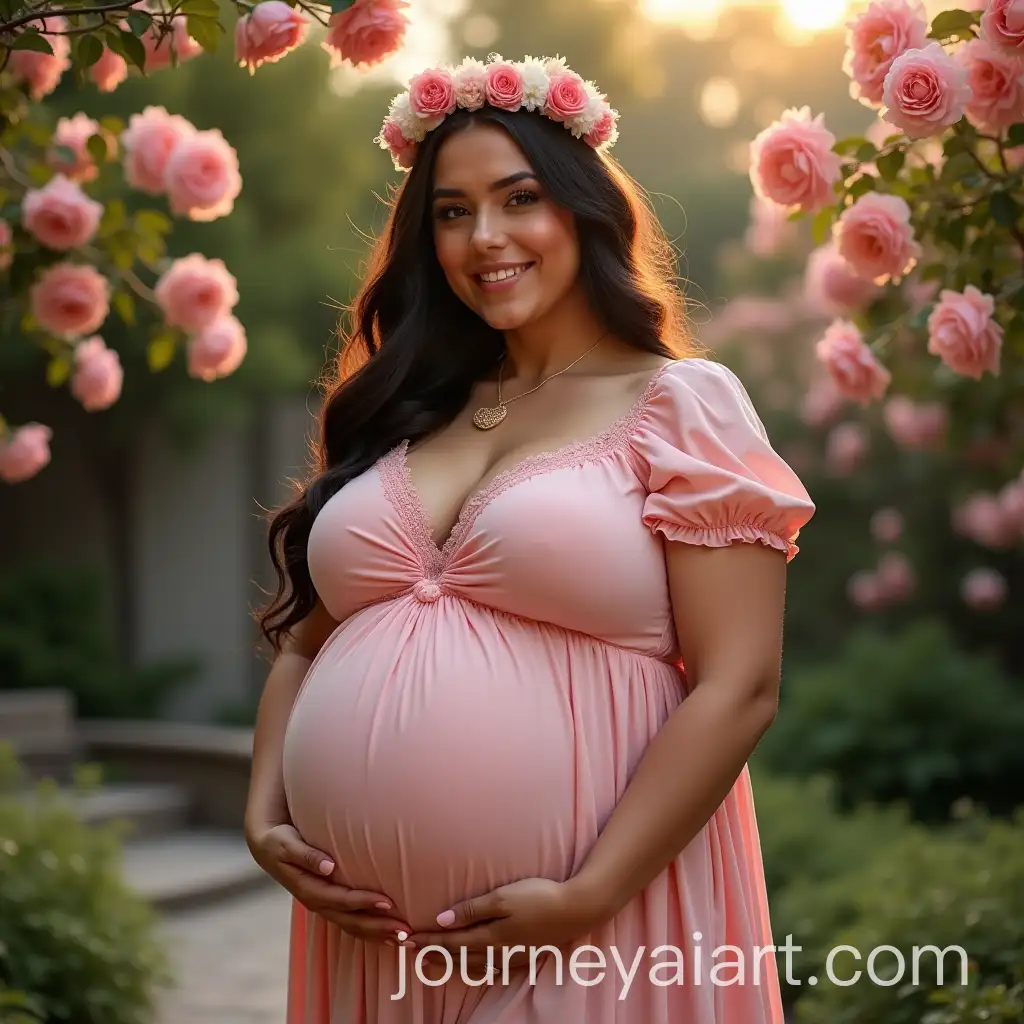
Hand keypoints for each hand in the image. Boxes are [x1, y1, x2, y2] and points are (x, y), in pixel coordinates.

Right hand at [246, 822, 409, 943]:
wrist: (268, 848)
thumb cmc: (279, 841)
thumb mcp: (286, 845)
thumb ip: (306, 855)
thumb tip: (328, 866)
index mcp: (308, 890)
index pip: (340, 900)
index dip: (364, 903)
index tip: (388, 902)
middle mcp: (318, 902)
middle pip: (351, 921)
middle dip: (379, 928)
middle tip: (406, 931)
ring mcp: (324, 906)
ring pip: (354, 927)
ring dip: (379, 934)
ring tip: (406, 939)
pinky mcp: (330, 904)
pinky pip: (353, 922)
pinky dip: (373, 930)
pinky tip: (391, 934)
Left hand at [406, 877, 606, 970]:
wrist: (576, 910)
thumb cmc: (539, 897)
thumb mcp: (503, 897)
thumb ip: (473, 909)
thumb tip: (442, 921)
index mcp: (491, 937)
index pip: (452, 942)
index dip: (429, 942)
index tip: (409, 940)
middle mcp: (498, 953)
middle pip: (459, 957)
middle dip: (433, 955)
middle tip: (411, 953)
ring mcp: (511, 957)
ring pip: (472, 966)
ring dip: (449, 964)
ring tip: (431, 962)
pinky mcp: (522, 956)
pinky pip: (488, 969)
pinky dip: (472, 970)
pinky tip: (470, 968)